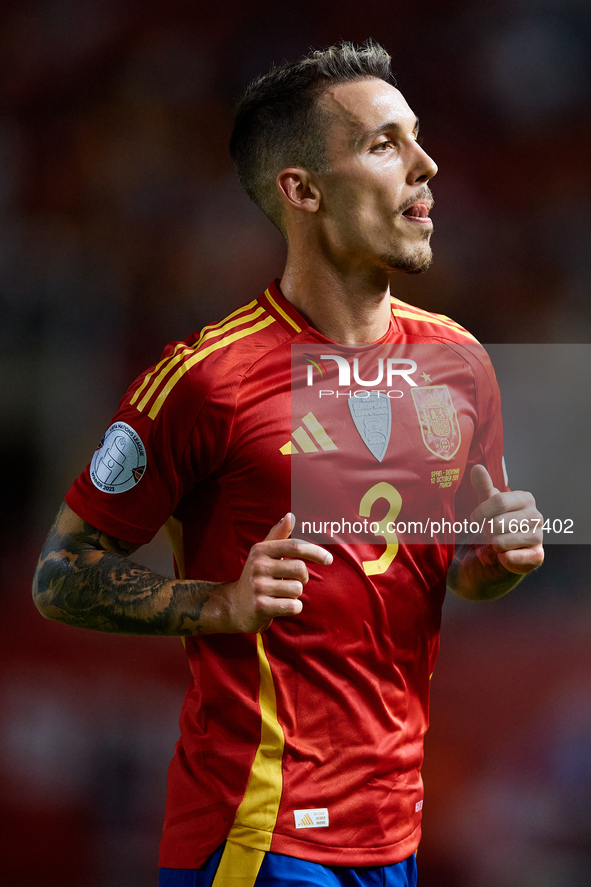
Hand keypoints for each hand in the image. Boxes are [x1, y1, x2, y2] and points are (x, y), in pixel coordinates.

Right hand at [222, 513, 332, 632]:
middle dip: (303, 578)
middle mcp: (258, 566)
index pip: (295, 546)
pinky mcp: (261, 607)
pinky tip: (280, 606)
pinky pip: (293, 606)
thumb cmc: (257, 577)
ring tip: (281, 594)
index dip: (315, 551)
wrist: (235, 606)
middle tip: (291, 582)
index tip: (329, 559)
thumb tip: (290, 515)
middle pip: (300, 569)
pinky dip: (293, 607)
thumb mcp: (263, 554)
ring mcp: (258, 587)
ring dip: (295, 594)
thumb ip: (278, 535)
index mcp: (261, 550)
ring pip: (298, 589)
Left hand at [470, 465, 543, 574]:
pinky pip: (511, 558)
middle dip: (487, 530)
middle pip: (498, 523)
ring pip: (502, 541)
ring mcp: (539, 536)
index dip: (481, 512)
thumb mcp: (487, 502)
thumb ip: (483, 485)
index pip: (499, 501)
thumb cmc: (496, 521)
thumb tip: (477, 467)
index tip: (473, 519)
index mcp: (526, 498)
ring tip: (498, 542)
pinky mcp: (537, 556)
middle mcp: (536, 516)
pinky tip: (505, 554)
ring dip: (493, 544)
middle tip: (489, 532)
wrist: (504, 550)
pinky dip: (502, 558)